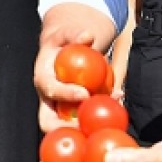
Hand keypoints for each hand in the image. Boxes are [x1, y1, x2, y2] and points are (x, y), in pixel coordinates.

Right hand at [35, 3, 110, 132]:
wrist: (63, 52)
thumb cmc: (63, 43)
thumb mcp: (66, 34)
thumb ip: (75, 34)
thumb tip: (88, 36)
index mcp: (42, 79)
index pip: (50, 90)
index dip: (66, 94)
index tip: (85, 93)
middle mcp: (48, 99)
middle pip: (49, 122)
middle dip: (69, 127)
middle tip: (93, 123)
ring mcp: (60, 108)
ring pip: (69, 125)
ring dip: (91, 123)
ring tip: (113, 104)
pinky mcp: (74, 112)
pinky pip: (86, 118)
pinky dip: (102, 112)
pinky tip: (118, 96)